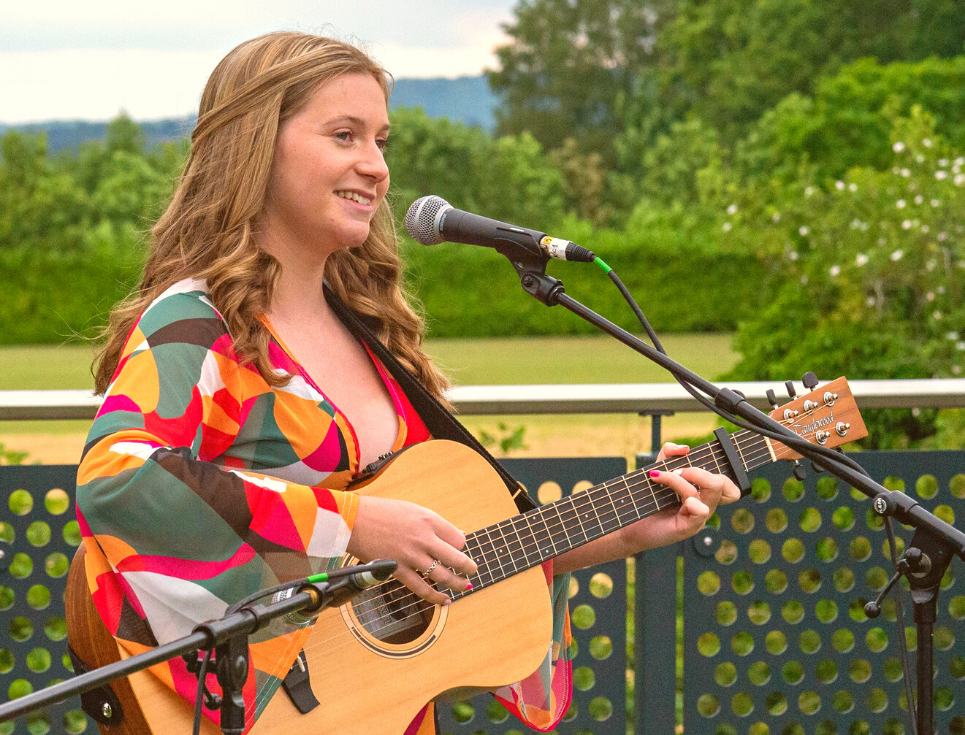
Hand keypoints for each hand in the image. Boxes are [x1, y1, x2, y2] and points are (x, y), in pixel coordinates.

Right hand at [346, 496, 476, 605]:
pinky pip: (421, 588)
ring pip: (442, 576)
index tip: (458, 549)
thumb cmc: (382, 512)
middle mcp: (423, 539)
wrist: (353, 520)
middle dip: (468, 568)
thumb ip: (434, 524)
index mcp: (428, 520)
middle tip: (473, 572)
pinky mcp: (398, 571)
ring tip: (464, 586)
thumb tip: (456, 535)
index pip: (458, 538)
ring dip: (457, 584)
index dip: (461, 546)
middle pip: (456, 558)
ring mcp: (411, 557)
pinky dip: (435, 597)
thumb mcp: (413, 509)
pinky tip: (444, 600)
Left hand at [616, 442, 741, 554]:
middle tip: (675, 470)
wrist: (633, 524)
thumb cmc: (649, 500)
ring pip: (711, 491)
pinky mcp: (689, 528)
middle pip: (723, 484)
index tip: (691, 461)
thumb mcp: (659, 470)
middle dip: (698, 471)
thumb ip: (670, 455)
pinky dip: (692, 501)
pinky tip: (677, 500)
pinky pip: (701, 511)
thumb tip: (684, 448)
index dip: (720, 469)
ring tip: (660, 477)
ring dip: (682, 479)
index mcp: (702, 492)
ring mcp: (699, 517)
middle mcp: (704, 504)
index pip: (728, 483)